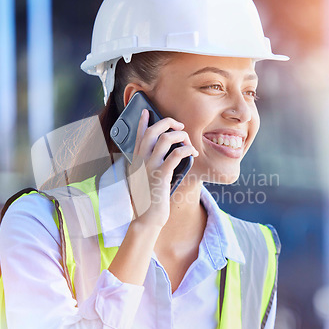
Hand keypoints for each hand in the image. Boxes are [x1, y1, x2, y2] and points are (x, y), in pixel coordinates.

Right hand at [126, 108, 198, 228]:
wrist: (146, 217)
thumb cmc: (149, 199)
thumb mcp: (145, 179)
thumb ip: (150, 166)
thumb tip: (165, 155)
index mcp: (136, 161)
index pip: (137, 136)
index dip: (141, 122)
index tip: (146, 111)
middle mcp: (140, 161)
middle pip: (152, 131)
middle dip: (167, 123)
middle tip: (179, 126)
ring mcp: (149, 168)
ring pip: (165, 139)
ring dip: (180, 136)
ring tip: (188, 141)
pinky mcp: (161, 176)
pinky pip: (175, 155)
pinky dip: (186, 150)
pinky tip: (192, 152)